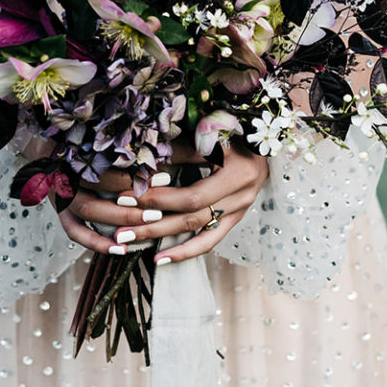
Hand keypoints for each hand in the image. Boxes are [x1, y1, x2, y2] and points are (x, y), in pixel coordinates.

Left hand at [55, 140, 269, 261]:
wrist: (266, 140)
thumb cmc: (235, 128)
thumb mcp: (212, 131)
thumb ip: (182, 147)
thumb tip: (142, 158)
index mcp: (238, 174)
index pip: (192, 196)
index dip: (159, 199)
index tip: (127, 195)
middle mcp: (242, 196)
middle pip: (191, 218)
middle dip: (152, 222)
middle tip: (119, 228)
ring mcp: (240, 210)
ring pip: (197, 232)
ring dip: (161, 238)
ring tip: (129, 242)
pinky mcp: (235, 219)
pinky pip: (209, 241)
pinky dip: (184, 251)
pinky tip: (159, 259)